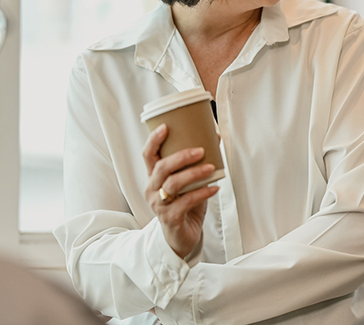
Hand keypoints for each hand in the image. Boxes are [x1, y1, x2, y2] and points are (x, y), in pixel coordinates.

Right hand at [143, 124, 219, 257]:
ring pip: (173, 184)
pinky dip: (202, 193)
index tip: (165, 126)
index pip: (148, 155)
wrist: (181, 237)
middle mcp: (153, 189)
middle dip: (181, 156)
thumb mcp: (189, 182)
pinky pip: (185, 202)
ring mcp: (160, 204)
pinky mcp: (170, 218)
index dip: (154, 140)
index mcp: (155, 177)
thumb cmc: (185, 205)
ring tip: (211, 167)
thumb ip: (197, 163)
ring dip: (194, 173)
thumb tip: (214, 137)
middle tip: (201, 150)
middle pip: (161, 168)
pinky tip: (215, 188)